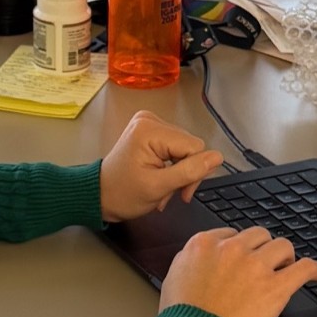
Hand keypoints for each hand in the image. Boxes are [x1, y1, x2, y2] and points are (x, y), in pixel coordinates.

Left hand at [99, 110, 223, 223]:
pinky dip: (171, 167)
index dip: (194, 172)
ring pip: (184, 149)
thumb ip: (190, 171)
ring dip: (177, 173)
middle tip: (170, 194)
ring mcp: (149, 124)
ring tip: (162, 190)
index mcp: (150, 130)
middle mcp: (150, 120)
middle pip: (190, 146)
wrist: (99, 196)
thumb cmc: (123, 194)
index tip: (182, 194)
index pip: (194, 147)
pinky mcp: (149, 131)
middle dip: (184, 174)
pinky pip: (174, 147)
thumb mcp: (159, 187)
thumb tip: (218, 157)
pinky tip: (160, 179)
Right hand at [159, 226, 316, 316]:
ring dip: (285, 256)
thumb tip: (206, 259)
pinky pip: (303, 268)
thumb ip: (192, 259)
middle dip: (264, 248)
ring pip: (282, 245)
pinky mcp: (275, 287)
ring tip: (288, 267)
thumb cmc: (181, 316)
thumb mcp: (175, 275)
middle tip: (267, 263)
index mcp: (205, 244)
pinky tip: (316, 273)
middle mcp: (231, 249)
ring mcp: (255, 266)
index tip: (246, 257)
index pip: (232, 234)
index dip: (242, 248)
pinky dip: (313, 268)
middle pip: (258, 236)